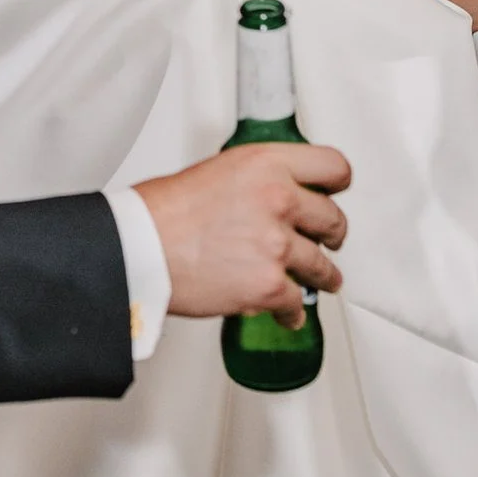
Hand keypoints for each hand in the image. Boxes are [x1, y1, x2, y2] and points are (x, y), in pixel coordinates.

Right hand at [135, 142, 349, 327]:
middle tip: (328, 238)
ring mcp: (277, 244)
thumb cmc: (163, 212)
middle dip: (331, 233)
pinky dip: (291, 312)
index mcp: (266, 165)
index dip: (336, 183)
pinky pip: (296, 303)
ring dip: (323, 276)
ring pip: (322, 266)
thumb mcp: (216, 171)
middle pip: (333, 218)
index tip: (335, 191)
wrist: (141, 247)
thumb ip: (254, 181)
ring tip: (322, 280)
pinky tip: (287, 312)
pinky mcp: (270, 284)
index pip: (331, 166)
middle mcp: (278, 199)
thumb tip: (269, 195)